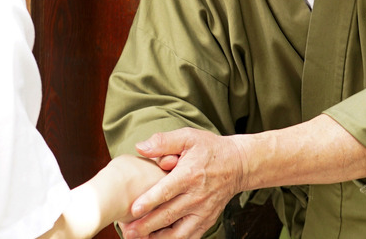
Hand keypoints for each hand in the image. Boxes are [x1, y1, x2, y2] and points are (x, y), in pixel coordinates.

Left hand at [119, 128, 245, 238]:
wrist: (238, 165)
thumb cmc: (210, 149)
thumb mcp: (188, 137)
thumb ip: (163, 141)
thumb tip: (140, 147)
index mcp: (190, 174)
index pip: (167, 191)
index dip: (150, 201)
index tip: (133, 209)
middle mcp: (197, 196)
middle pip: (168, 215)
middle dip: (146, 225)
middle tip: (128, 231)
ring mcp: (203, 211)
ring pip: (178, 232)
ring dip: (157, 238)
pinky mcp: (207, 221)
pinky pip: (189, 237)